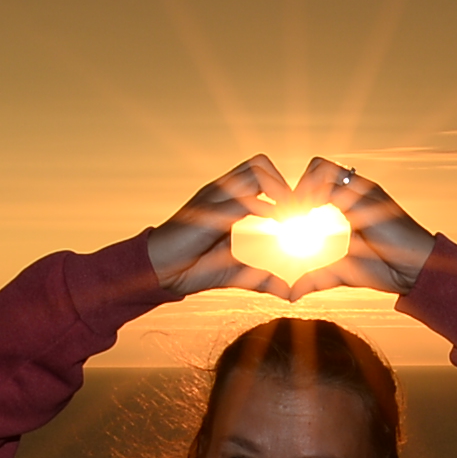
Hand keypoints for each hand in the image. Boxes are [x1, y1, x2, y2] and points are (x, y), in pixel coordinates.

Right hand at [144, 158, 292, 298]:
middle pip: (260, 163)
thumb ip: (262, 279)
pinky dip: (267, 206)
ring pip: (255, 171)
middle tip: (298, 212)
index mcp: (226, 200)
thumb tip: (288, 294)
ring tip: (290, 216)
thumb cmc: (189, 268)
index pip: (260, 174)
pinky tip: (278, 223)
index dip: (283, 189)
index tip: (299, 214)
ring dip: (279, 190)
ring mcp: (214, 198)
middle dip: (284, 184)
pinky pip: (244, 198)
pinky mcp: (209, 212)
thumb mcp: (235, 274)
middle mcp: (220, 192)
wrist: (157, 273)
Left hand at [273, 157, 434, 295]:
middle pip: (316, 166)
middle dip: (297, 186)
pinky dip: (311, 195)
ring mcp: (363, 190)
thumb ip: (316, 278)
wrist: (416, 271)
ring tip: (294, 214)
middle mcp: (358, 189)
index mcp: (352, 200)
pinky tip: (305, 216)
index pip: (318, 179)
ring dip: (301, 188)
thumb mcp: (342, 272)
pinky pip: (330, 183)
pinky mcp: (366, 197)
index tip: (285, 219)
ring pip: (320, 168)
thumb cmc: (386, 269)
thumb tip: (292, 294)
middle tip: (286, 214)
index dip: (299, 194)